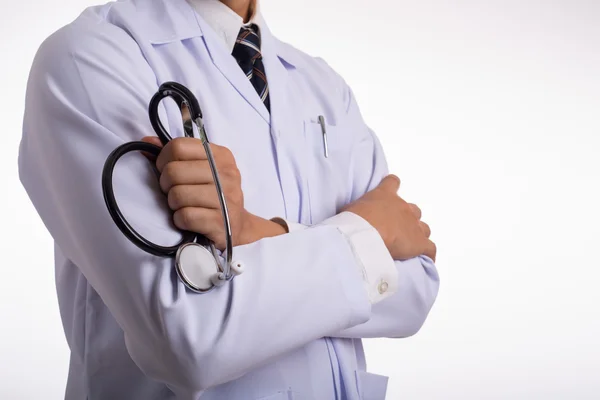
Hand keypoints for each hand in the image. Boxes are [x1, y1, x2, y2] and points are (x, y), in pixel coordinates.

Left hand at [141, 136, 285, 249]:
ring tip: (183, 206)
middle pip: (173, 171)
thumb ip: (174, 154)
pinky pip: (185, 216)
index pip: (178, 146)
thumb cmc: (213, 194)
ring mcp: (226, 198)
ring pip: (177, 194)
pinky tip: (188, 220)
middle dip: (166, 185)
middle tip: (174, 192)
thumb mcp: (200, 168)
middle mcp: (227, 173)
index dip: (163, 160)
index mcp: (220, 155)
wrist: (237, 225)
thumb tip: (146, 142)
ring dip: (173, 204)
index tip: (167, 171)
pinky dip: (180, 220)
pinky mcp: (221, 221)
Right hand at [341, 174, 435, 260]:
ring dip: (417, 234)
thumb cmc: (354, 221)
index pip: (392, 183)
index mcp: (385, 195)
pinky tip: (424, 258)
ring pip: (424, 228)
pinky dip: (428, 253)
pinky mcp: (419, 243)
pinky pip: (430, 248)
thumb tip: (346, 214)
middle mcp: (403, 207)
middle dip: (407, 218)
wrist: (365, 236)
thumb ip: (353, 209)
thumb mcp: (348, 210)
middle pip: (413, 209)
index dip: (392, 186)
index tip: (391, 189)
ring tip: (409, 244)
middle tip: (396, 228)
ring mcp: (413, 225)